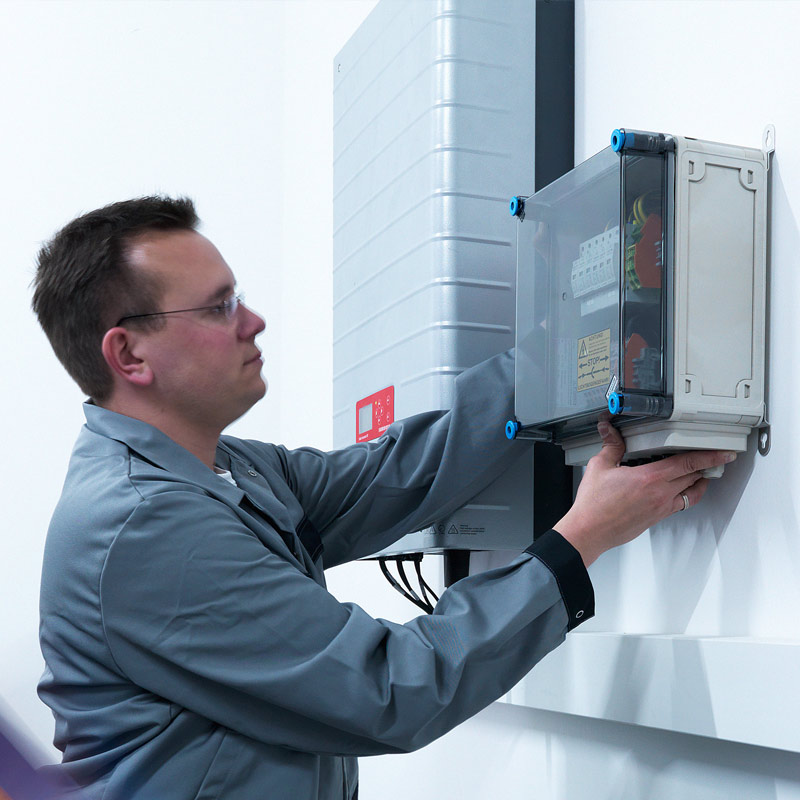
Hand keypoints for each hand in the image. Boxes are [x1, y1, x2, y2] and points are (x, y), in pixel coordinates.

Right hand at [554, 422, 736, 566]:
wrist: (590, 530)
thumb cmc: (594, 504)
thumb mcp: (600, 467)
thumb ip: (611, 445)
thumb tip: (609, 430)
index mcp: (650, 478)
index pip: (688, 463)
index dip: (709, 456)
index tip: (724, 452)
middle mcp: (660, 494)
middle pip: (694, 477)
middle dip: (708, 466)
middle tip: (716, 457)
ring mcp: (661, 508)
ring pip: (692, 493)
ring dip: (701, 482)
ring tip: (704, 473)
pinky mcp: (657, 517)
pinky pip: (681, 504)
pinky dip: (687, 494)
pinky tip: (682, 490)